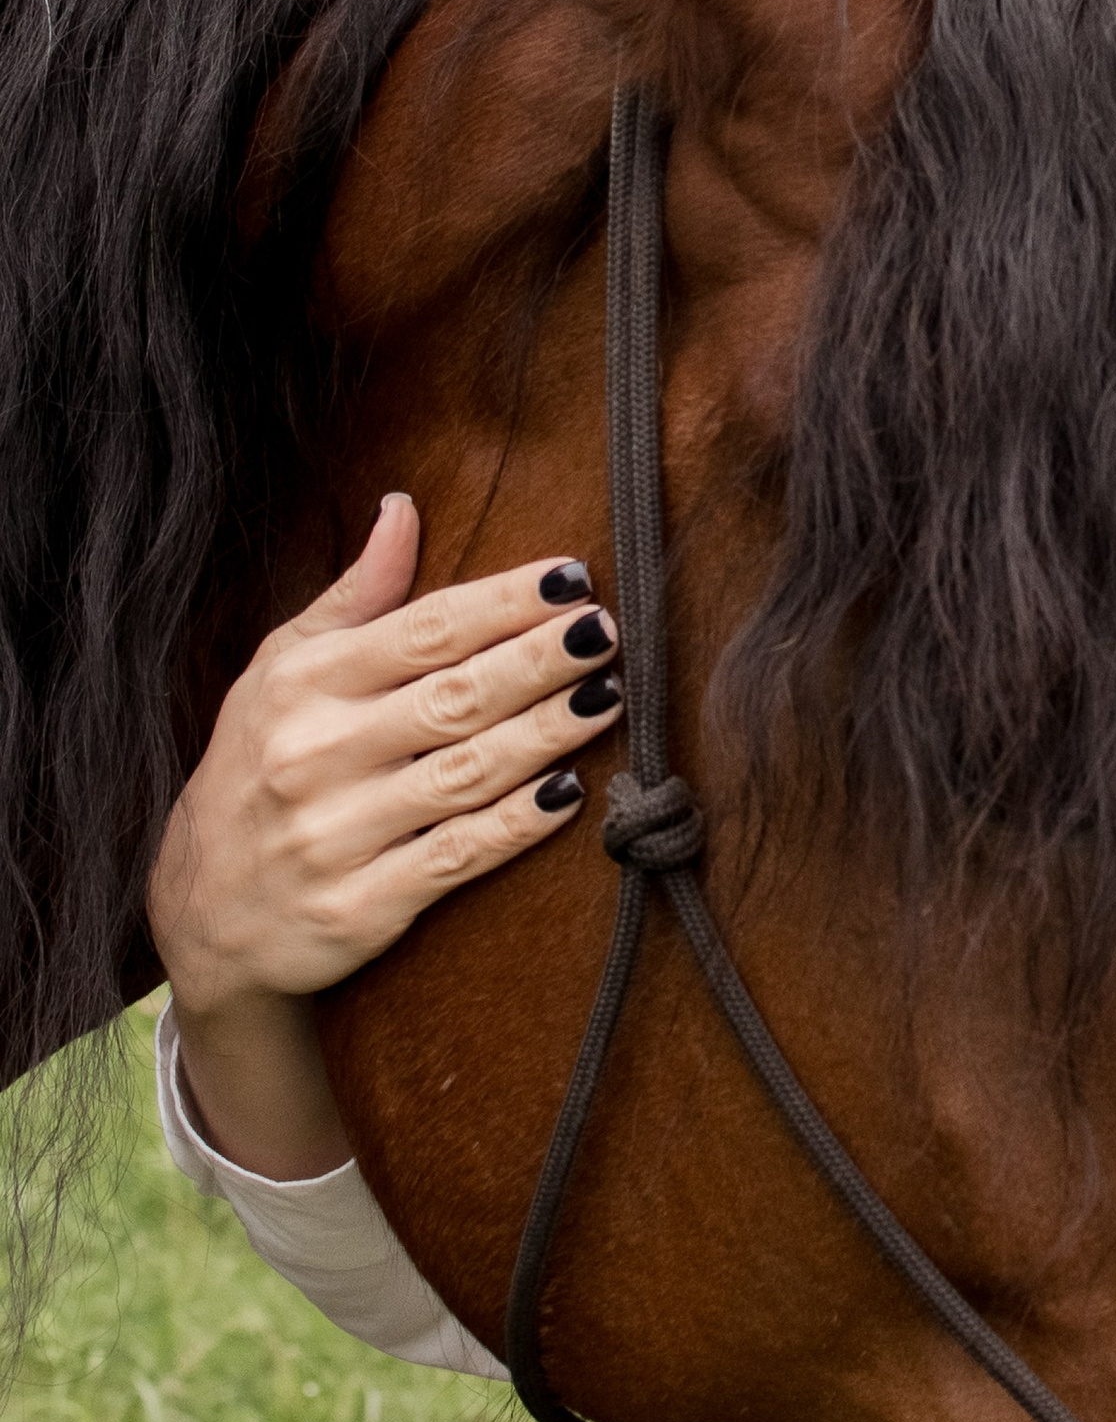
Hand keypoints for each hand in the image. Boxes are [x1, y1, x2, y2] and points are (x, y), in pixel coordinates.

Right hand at [147, 495, 625, 1174]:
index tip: (571, 577)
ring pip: (465, 773)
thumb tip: (403, 509)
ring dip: (546, 733)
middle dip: (537, 660)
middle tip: (604, 632)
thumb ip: (352, 598)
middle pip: (453, 696)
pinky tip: (571, 792)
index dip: (502, 601)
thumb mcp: (279, 673)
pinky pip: (457, 855)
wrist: (201, 912)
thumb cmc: (256, 769)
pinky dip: (517, 823)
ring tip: (608, 696)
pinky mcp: (362, 905)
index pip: (421, 630)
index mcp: (302, 685)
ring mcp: (337, 834)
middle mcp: (315, 753)